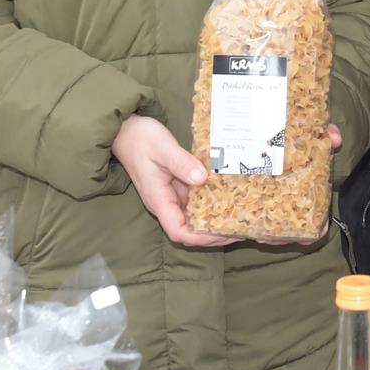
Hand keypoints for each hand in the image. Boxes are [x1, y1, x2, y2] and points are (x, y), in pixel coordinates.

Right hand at [111, 114, 239, 247]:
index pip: (179, 231)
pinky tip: (230, 198)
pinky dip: (212, 203)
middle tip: (242, 228)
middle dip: (215, 234)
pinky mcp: (178, 187)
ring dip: (216, 221)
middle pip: (190, 230)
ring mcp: (172, 196)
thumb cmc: (141, 139)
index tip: (225, 233)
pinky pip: (196, 202)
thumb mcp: (163, 147)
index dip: (202, 238)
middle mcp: (166, 203)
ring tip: (241, 217)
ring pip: (195, 218)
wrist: (127, 131)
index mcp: (159, 200)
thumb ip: (181, 163)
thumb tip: (202, 178)